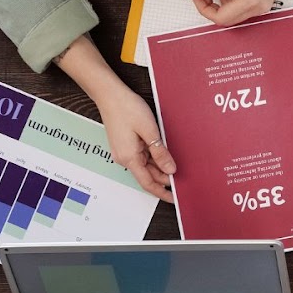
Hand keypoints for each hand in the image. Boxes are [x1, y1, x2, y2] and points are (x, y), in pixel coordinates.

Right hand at [97, 86, 175, 201]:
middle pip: (148, 175)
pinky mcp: (126, 144)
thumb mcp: (149, 131)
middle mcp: (125, 158)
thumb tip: (170, 170)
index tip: (174, 198)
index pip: (148, 183)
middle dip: (165, 178)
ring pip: (146, 165)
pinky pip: (142, 156)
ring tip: (177, 166)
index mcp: (129, 158)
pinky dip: (155, 158)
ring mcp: (124, 151)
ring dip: (161, 166)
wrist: (109, 94)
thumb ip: (160, 152)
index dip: (162, 192)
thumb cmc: (126, 108)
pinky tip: (164, 154)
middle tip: (183, 180)